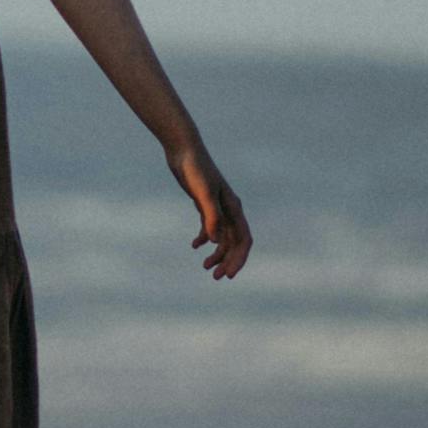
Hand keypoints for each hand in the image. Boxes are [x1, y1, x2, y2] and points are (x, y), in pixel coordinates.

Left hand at [166, 139, 252, 280]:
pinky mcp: (205, 204)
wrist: (183, 150)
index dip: (238, 259)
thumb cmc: (195, 169)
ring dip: (217, 253)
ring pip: (223, 236)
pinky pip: (210, 227)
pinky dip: (204, 238)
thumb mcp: (202, 193)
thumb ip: (210, 216)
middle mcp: (229, 209)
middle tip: (216, 277)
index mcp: (234, 208)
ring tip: (205, 267)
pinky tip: (195, 246)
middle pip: (234, 242)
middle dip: (228, 260)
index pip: (243, 239)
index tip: (229, 275)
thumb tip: (214, 241)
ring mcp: (218, 206)